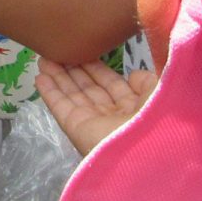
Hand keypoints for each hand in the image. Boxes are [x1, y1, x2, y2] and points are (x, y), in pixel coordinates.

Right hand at [36, 58, 158, 156]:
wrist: (149, 148)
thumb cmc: (160, 116)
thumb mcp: (161, 91)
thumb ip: (146, 81)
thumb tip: (132, 75)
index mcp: (136, 108)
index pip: (112, 85)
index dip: (97, 69)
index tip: (84, 51)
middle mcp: (114, 116)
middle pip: (89, 89)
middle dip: (74, 70)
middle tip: (58, 52)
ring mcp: (93, 124)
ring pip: (73, 96)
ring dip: (58, 78)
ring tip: (43, 59)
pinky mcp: (77, 130)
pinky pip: (62, 108)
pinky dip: (50, 93)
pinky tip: (40, 77)